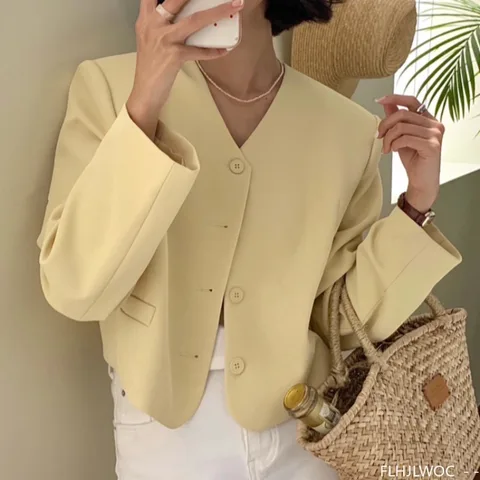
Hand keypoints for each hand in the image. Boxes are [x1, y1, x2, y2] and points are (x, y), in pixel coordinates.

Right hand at [127, 0, 243, 138]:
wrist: (144, 92)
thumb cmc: (150, 66)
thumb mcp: (151, 39)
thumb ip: (162, 24)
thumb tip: (185, 16)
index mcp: (146, 19)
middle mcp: (153, 25)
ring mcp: (164, 40)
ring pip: (194, 20)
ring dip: (216, 12)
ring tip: (233, 7)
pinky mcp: (174, 56)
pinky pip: (199, 51)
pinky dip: (213, 51)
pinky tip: (224, 49)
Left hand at [376, 95, 444, 212]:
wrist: (422, 181)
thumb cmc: (413, 159)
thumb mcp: (401, 137)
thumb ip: (397, 121)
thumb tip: (387, 104)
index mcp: (428, 119)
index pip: (412, 101)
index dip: (395, 98)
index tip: (379, 100)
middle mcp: (434, 124)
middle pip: (402, 114)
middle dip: (385, 125)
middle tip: (378, 137)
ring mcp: (435, 134)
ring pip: (402, 127)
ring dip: (388, 138)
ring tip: (386, 148)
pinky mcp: (432, 146)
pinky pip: (406, 139)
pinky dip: (394, 144)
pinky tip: (393, 150)